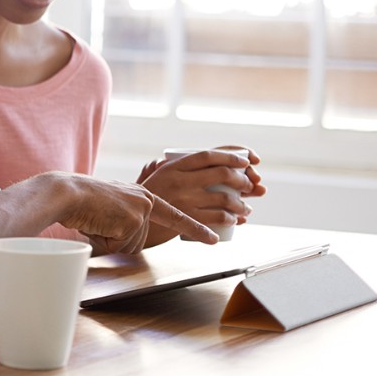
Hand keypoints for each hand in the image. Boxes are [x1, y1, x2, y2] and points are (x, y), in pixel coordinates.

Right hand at [42, 172, 217, 254]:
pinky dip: (103, 241)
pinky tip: (96, 223)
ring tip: (97, 221)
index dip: (195, 229)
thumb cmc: (82, 201)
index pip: (175, 216)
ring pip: (128, 246)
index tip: (213, 239)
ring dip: (109, 241)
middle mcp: (147, 202)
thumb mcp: (113, 204)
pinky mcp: (132, 221)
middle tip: (100, 222)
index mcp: (144, 196)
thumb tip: (130, 236)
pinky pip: (119, 246)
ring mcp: (141, 211)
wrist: (68, 193)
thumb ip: (128, 215)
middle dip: (116, 241)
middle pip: (139, 241)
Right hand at [139, 146, 266, 244]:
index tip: (246, 161)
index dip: (231, 156)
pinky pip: (217, 216)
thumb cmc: (142, 198)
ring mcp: (184, 199)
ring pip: (224, 198)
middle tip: (249, 186)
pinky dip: (231, 218)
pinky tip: (234, 220)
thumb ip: (168, 166)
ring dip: (241, 204)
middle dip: (243, 180)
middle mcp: (181, 180)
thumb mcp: (152, 176)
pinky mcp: (187, 218)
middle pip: (222, 174)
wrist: (127, 219)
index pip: (208, 155)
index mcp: (174, 166)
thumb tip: (183, 159)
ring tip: (245, 209)